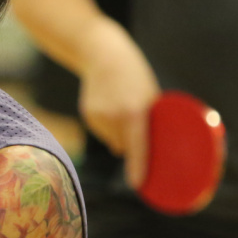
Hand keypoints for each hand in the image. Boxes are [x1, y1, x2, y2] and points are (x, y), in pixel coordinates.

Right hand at [77, 26, 159, 188]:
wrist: (103, 54)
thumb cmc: (136, 75)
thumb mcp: (150, 96)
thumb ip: (148, 120)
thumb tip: (147, 148)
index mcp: (134, 113)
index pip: (137, 148)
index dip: (138, 167)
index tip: (137, 183)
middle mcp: (114, 118)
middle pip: (124, 146)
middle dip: (131, 142)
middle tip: (135, 123)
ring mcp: (97, 117)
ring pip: (112, 140)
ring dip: (118, 132)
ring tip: (120, 108)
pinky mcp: (87, 115)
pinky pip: (101, 131)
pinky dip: (107, 125)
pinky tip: (109, 106)